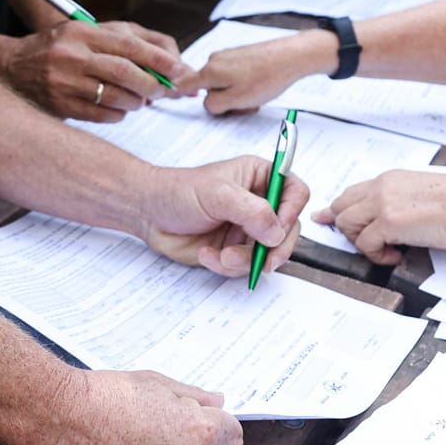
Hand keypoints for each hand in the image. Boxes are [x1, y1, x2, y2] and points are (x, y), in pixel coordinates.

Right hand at [2, 19, 191, 122]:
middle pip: (125, 72)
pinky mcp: (60, 105)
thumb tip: (172, 59)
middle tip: (164, 91)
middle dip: (152, 84)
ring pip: (115, 96)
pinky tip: (120, 107)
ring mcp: (64, 82)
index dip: (159, 59)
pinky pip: (101, 114)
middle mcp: (72, 55)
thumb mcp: (91, 31)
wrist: (14, 67)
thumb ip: (130, 39)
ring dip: (137, 101)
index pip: (129, 45)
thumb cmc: (62, 48)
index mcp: (83, 32)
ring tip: (141, 100)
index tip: (179, 71)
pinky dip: (119, 113)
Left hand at [136, 153, 305, 278]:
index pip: (296, 192)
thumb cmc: (178, 192)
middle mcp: (259, 203)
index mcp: (260, 177)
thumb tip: (276, 232)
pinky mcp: (235, 249)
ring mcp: (248, 228)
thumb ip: (252, 211)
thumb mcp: (217, 194)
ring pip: (269, 253)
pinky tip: (208, 255)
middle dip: (275, 248)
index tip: (278, 226)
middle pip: (289, 229)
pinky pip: (246, 266)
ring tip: (223, 255)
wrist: (149, 214)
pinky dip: (228, 266)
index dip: (292, 211)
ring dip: (247, 260)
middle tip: (264, 258)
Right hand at [193, 33, 329, 114]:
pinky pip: (234, 75)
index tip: (187, 101)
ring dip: (236, 93)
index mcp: (210, 71)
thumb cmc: (267, 77)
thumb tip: (207, 104)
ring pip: (223, 82)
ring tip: (255, 96)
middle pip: (208, 87)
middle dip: (223, 100)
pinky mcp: (241, 55)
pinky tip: (259, 86)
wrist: (291, 57)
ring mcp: (228, 56)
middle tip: (243, 106)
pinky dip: (244, 84)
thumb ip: (214, 105)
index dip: (183, 95)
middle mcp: (215, 60)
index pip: (184, 84)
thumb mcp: (236, 100)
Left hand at [317, 169, 445, 263]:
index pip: (352, 192)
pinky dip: (376, 255)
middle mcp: (382, 187)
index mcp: (391, 179)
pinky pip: (364, 244)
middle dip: (348, 229)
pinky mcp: (390, 222)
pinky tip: (396, 255)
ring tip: (387, 249)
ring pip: (346, 225)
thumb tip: (399, 219)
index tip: (324, 216)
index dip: (337, 209)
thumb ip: (404, 201)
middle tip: (365, 244)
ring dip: (361, 243)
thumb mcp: (425, 194)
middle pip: (341, 208)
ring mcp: (383, 204)